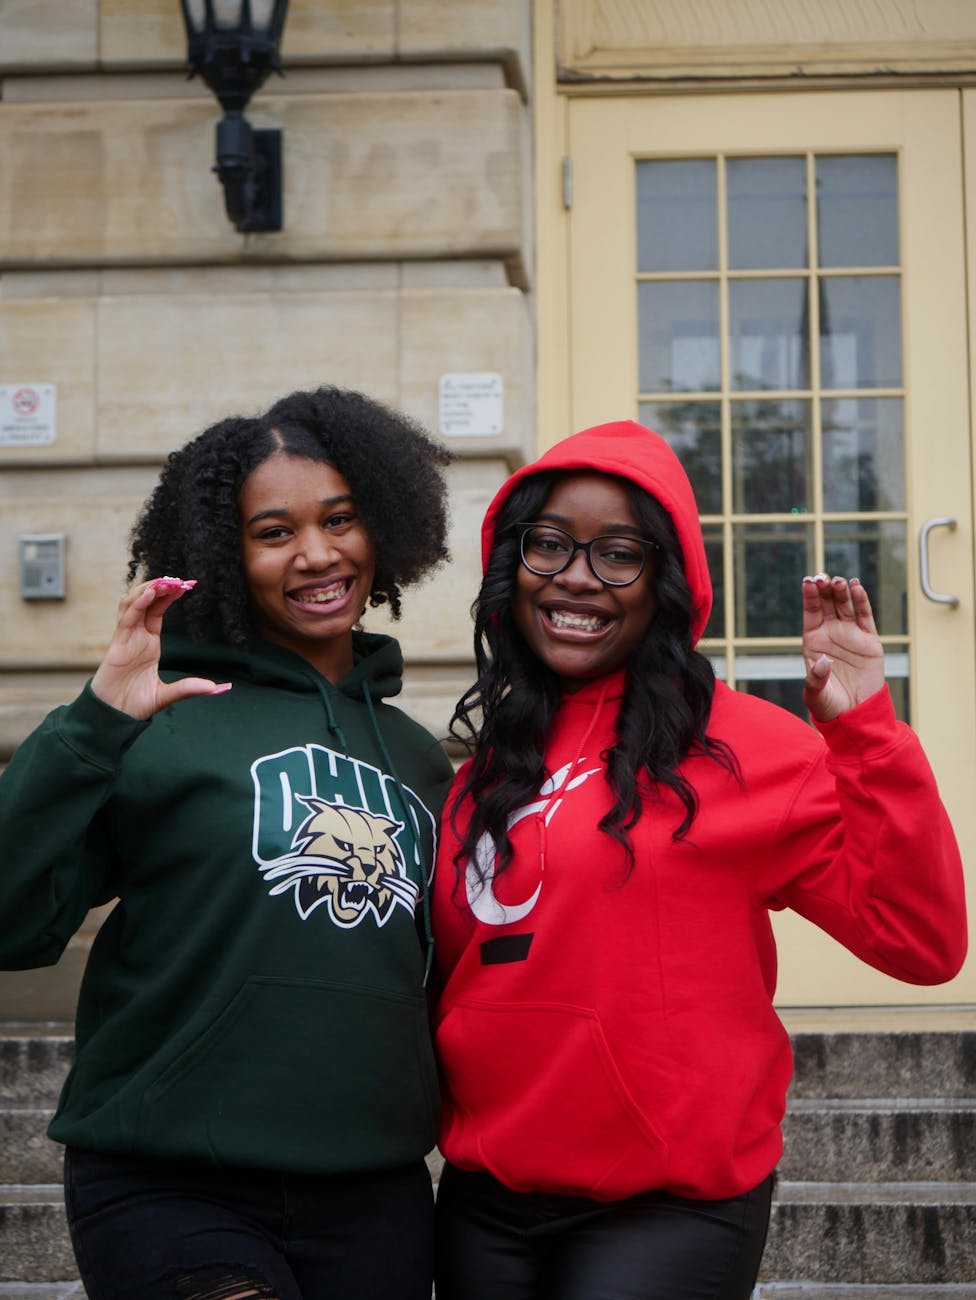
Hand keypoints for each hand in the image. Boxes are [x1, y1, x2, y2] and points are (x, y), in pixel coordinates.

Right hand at [90, 578, 230, 719]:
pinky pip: (126, 619)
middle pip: (146, 601)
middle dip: (161, 586)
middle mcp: (136, 636)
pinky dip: (137, 604)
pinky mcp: (118, 645)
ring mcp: (126, 638)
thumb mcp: (168, 694)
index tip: (187, 585)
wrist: (114, 717)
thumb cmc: (134, 703)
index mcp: (148, 642)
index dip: (169, 595)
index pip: (158, 609)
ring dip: (148, 589)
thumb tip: (219, 688)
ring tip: (167, 580)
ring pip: (133, 603)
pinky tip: (150, 594)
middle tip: (180, 578)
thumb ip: (191, 688)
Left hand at [801, 573, 885, 722]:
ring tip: (838, 581)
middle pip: (827, 604)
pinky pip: (865, 617)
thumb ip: (816, 678)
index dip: (809, 597)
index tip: (808, 581)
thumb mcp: (816, 694)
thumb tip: (823, 661)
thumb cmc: (829, 705)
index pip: (810, 613)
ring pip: (845, 606)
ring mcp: (850, 635)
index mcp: (813, 641)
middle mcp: (831, 634)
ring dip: (841, 592)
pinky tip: (856, 587)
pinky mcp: (869, 640)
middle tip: (823, 576)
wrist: (855, 713)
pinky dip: (861, 601)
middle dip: (824, 589)